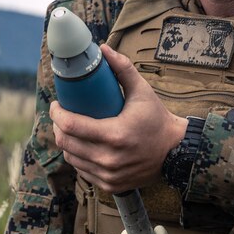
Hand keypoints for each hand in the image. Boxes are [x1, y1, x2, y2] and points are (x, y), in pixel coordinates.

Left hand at [51, 44, 186, 193]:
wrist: (176, 152)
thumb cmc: (157, 120)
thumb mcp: (142, 92)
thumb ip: (122, 68)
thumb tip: (103, 48)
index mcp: (115, 135)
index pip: (70, 125)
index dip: (57, 114)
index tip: (57, 105)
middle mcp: (109, 159)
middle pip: (66, 143)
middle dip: (58, 127)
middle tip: (62, 115)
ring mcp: (109, 175)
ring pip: (70, 158)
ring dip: (65, 143)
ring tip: (69, 129)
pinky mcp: (110, 185)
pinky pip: (82, 171)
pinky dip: (77, 158)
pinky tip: (80, 146)